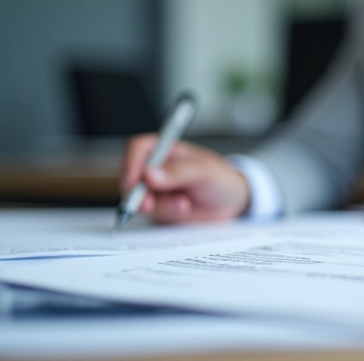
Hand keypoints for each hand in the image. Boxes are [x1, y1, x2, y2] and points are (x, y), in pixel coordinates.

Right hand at [120, 134, 249, 223]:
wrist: (233, 205)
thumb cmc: (221, 179)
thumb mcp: (205, 171)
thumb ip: (179, 171)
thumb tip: (150, 175)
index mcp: (165, 149)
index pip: (138, 148)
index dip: (131, 163)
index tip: (132, 181)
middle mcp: (156, 168)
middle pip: (130, 177)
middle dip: (138, 194)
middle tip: (149, 205)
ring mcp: (156, 190)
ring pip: (140, 199)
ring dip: (161, 206)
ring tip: (185, 204)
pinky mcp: (160, 209)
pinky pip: (152, 215)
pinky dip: (167, 215)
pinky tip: (184, 210)